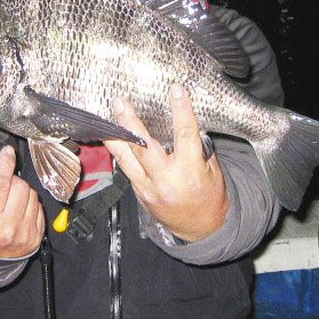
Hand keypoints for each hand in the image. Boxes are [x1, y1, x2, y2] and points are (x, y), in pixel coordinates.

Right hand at [0, 145, 44, 257]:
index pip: (0, 181)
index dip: (5, 162)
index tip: (7, 152)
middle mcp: (5, 227)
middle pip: (19, 185)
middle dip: (10, 180)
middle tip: (0, 188)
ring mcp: (22, 234)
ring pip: (32, 194)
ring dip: (21, 192)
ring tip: (8, 200)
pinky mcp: (34, 238)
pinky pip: (39, 208)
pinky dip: (29, 205)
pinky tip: (17, 210)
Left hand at [104, 84, 228, 242]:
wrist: (204, 229)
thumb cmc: (211, 195)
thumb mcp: (212, 169)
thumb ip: (196, 146)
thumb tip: (181, 120)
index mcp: (190, 171)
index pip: (185, 134)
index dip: (181, 110)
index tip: (175, 89)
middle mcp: (166, 180)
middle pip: (144, 146)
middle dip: (129, 122)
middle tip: (119, 101)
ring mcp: (150, 189)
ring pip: (126, 159)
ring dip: (115, 136)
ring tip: (106, 117)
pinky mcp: (140, 194)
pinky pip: (126, 169)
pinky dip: (119, 152)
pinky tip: (112, 137)